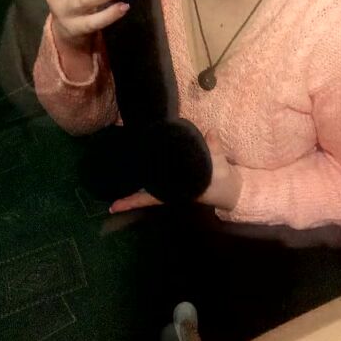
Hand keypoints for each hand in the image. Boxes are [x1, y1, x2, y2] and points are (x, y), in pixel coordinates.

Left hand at [109, 128, 242, 213]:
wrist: (232, 189)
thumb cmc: (222, 182)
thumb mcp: (220, 166)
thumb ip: (214, 149)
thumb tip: (209, 133)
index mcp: (177, 191)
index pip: (150, 197)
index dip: (132, 201)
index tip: (113, 207)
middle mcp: (172, 190)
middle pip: (145, 192)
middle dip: (128, 191)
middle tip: (108, 189)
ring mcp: (175, 185)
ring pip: (151, 184)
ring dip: (137, 181)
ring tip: (120, 172)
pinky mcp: (180, 178)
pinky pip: (161, 175)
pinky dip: (152, 169)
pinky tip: (143, 162)